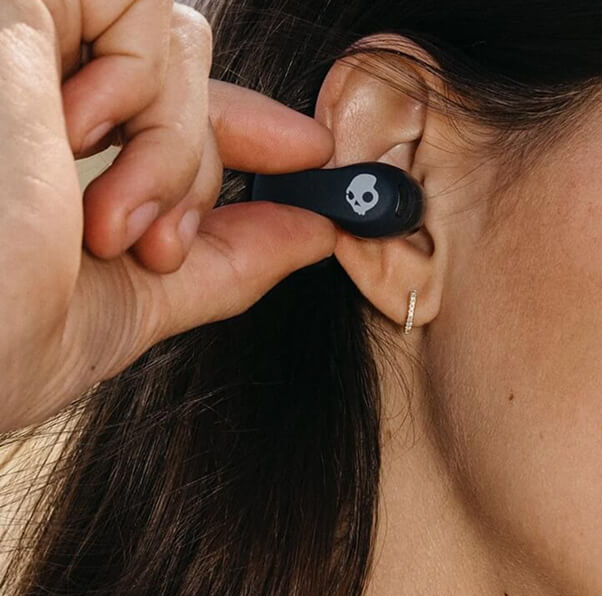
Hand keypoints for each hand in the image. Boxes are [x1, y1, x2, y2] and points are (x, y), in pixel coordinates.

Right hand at [0, 0, 336, 434]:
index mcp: (42, 145)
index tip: (312, 159)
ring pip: (175, 43)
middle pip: (180, 74)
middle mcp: (27, 80)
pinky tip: (71, 146)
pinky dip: (151, 100)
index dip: (244, 128)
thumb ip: (223, 261)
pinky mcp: (15, 2)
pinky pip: (150, 16)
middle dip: (197, 172)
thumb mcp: (127, 304)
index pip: (162, 100)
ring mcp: (20, 39)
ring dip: (173, 154)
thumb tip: (316, 230)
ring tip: (107, 226)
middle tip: (156, 247)